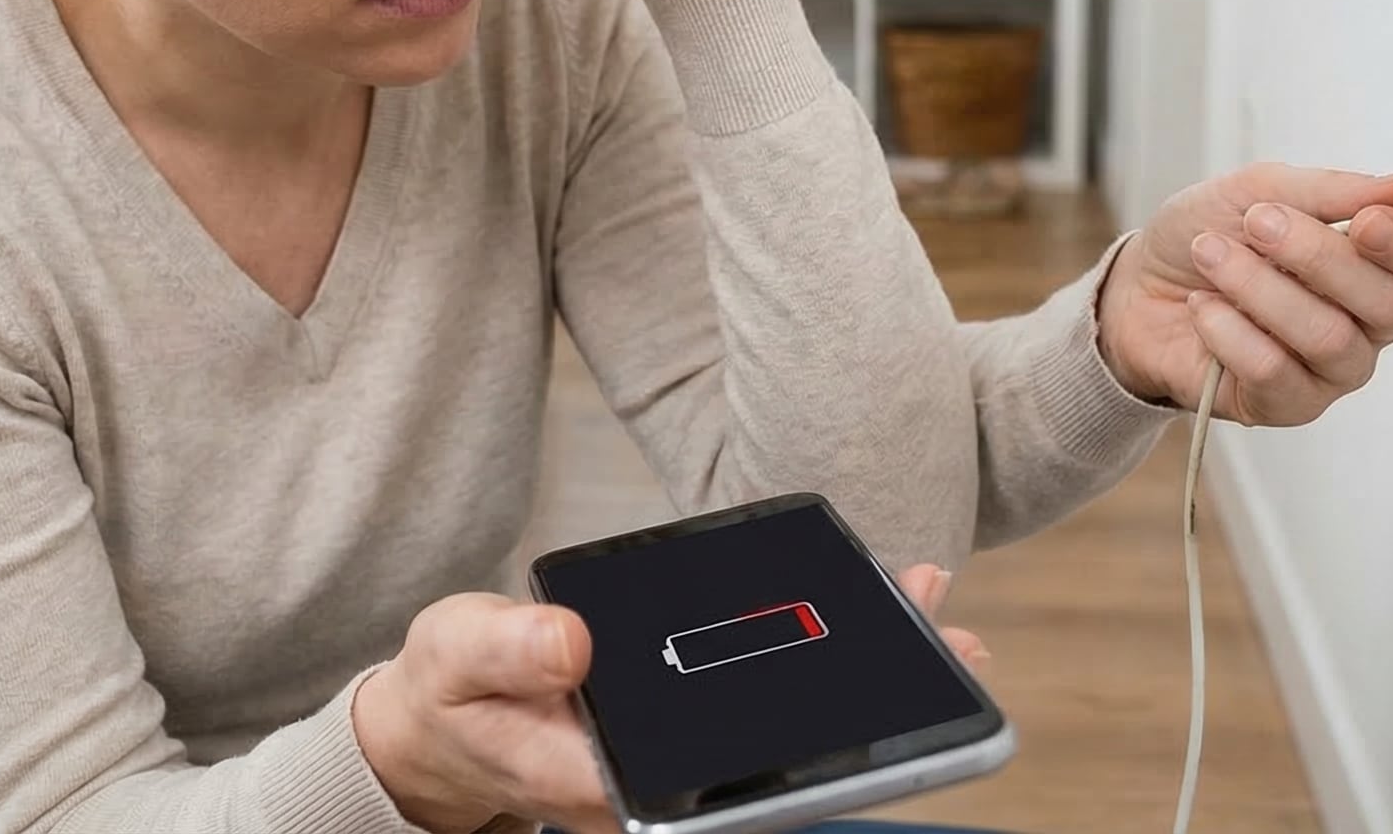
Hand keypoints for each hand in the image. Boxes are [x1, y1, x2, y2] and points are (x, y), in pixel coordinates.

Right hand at [353, 567, 987, 833]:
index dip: (798, 762)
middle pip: (779, 767)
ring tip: (933, 610)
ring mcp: (679, 764)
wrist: (440, 721)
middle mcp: (657, 785)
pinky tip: (875, 604)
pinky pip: (770, 706)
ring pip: (787, 739)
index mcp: (601, 783)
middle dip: (869, 712)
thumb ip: (505, 650)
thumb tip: (570, 643)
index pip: (713, 788)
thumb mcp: (454, 655)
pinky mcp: (689, 732)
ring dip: (864, 678)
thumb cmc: (450, 690)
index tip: (863, 718)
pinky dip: (824, 654)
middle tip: (952, 648)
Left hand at [1095, 165, 1392, 423]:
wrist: (1139, 288)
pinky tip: (1202, 307)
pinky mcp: (1287, 404)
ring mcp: (1331, 369)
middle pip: (1392, 306)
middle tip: (1260, 222)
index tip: (1367, 221)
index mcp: (1379, 265)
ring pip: (1330, 337)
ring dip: (1261, 287)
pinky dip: (1230, 330)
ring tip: (1211, 254)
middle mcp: (1368, 322)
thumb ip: (1334, 190)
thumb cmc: (1209, 236)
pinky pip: (1276, 372)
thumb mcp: (1260, 189)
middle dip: (1322, 256)